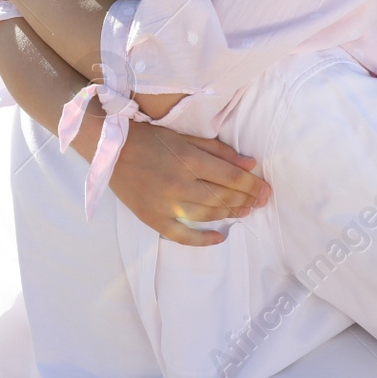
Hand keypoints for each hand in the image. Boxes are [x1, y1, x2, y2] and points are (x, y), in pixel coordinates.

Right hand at [108, 120, 270, 245]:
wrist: (110, 150)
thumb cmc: (149, 139)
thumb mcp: (185, 137)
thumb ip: (218, 150)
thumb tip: (249, 164)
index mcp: (189, 160)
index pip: (231, 177)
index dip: (253, 185)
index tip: (266, 189)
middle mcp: (180, 185)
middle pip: (223, 197)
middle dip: (247, 199)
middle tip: (261, 201)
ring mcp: (166, 205)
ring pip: (208, 215)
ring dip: (231, 214)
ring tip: (245, 211)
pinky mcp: (154, 219)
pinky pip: (183, 236)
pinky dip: (203, 240)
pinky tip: (220, 237)